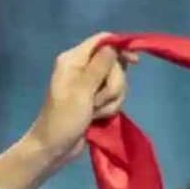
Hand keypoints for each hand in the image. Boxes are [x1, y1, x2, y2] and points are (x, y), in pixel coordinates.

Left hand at [23, 34, 128, 165]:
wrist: (54, 147)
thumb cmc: (63, 119)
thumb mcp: (82, 91)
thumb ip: (99, 67)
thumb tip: (113, 46)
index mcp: (74, 59)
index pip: (101, 41)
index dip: (120, 48)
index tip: (134, 61)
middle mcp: (82, 67)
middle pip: (114, 64)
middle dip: (113, 84)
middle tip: (97, 101)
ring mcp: (90, 84)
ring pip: (117, 82)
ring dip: (111, 100)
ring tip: (95, 112)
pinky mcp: (95, 98)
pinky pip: (114, 96)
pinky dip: (110, 107)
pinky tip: (99, 117)